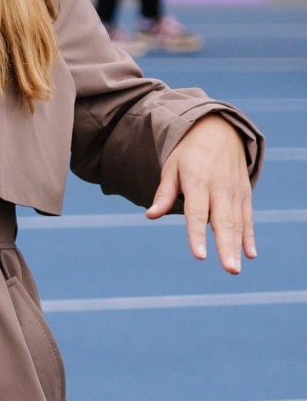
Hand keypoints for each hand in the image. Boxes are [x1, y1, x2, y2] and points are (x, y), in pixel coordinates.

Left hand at [149, 115, 254, 272]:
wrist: (219, 130)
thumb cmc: (188, 152)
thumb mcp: (171, 167)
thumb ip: (164, 193)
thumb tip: (150, 216)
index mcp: (198, 182)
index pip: (197, 214)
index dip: (197, 236)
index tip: (200, 256)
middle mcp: (220, 188)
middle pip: (223, 222)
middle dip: (226, 247)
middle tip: (230, 269)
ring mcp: (235, 191)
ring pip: (237, 223)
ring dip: (237, 246)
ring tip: (235, 268)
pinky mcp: (245, 193)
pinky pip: (247, 217)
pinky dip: (249, 235)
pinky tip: (249, 254)